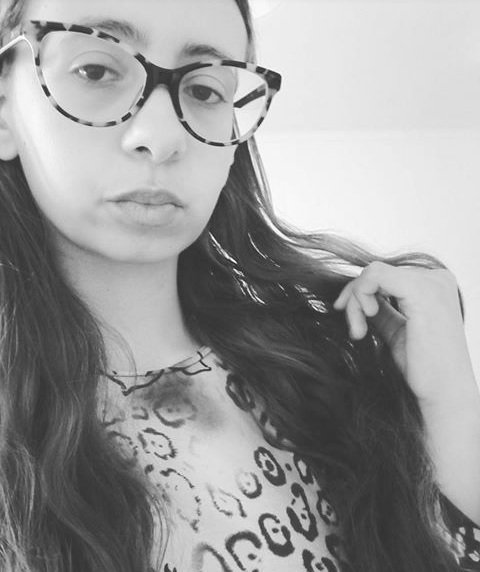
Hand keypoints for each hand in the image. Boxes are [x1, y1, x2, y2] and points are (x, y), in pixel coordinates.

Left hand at [332, 261, 478, 412]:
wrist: (444, 394)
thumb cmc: (424, 368)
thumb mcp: (396, 329)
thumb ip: (381, 308)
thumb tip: (354, 294)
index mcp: (435, 285)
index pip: (385, 275)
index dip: (360, 294)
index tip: (353, 321)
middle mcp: (437, 278)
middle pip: (375, 273)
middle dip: (355, 300)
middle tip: (355, 331)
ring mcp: (431, 282)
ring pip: (371, 274)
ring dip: (355, 302)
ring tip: (358, 331)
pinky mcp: (420, 291)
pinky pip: (373, 276)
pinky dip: (360, 296)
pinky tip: (366, 319)